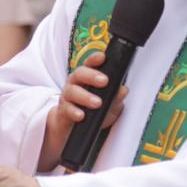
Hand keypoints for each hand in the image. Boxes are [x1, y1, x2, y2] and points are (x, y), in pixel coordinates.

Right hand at [39, 52, 126, 170]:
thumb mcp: (110, 105)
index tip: (102, 57)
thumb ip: (117, 97)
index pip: (90, 64)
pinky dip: (74, 112)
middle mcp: (75, 84)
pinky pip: (66, 109)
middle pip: (79, 73)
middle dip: (91, 75)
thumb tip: (123, 90)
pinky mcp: (63, 110)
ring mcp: (67, 97)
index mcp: (86, 78)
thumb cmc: (92, 112)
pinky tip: (81, 115)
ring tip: (97, 103)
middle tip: (104, 81)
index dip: (94, 59)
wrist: (74, 128)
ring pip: (72, 91)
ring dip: (85, 96)